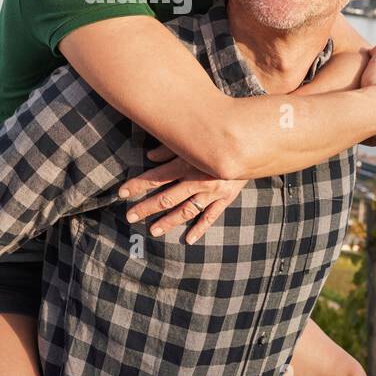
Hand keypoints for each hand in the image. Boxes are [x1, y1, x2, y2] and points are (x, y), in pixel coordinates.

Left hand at [117, 145, 247, 243]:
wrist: (253, 142)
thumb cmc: (218, 136)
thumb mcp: (193, 137)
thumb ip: (170, 147)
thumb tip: (148, 156)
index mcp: (187, 163)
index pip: (156, 177)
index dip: (137, 185)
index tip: (122, 193)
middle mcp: (197, 180)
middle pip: (167, 197)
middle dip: (146, 207)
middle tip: (130, 216)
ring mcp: (212, 192)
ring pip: (186, 211)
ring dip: (168, 222)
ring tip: (153, 230)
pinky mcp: (225, 198)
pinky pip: (211, 216)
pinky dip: (200, 228)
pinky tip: (188, 239)